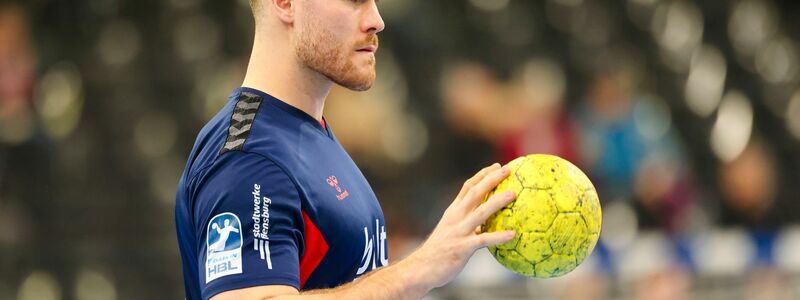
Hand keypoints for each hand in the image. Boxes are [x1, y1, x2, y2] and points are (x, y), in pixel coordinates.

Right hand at [404, 163, 516, 289]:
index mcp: (453, 212)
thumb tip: (487, 225)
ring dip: (497, 201)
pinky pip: (483, 240)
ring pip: (480, 212)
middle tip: (507, 170)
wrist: (420, 269)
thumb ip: (467, 225)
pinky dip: (498, 236)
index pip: (467, 187)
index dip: (482, 175)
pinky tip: (512, 234)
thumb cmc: (438, 252)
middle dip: (491, 179)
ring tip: (513, 194)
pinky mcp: (461, 248)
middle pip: (474, 192)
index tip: (497, 166)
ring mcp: (458, 232)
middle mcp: (455, 218)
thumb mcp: (451, 232)